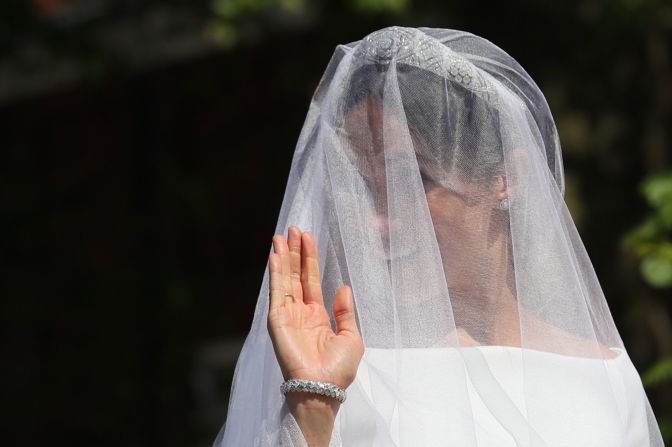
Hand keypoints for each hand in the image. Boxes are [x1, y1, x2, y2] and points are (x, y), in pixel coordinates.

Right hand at [267, 226, 363, 389]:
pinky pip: (276, 293)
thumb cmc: (339, 369)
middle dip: (294, 252)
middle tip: (294, 228)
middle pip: (295, 275)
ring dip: (282, 257)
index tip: (307, 237)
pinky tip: (274, 256)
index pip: (311, 280)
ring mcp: (287, 315)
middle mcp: (300, 312)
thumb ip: (345, 311)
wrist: (325, 388)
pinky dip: (275, 274)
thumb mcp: (352, 337)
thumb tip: (343, 288)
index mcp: (317, 315)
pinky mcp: (277, 321)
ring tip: (281, 235)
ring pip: (284, 280)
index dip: (309, 258)